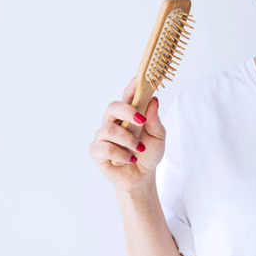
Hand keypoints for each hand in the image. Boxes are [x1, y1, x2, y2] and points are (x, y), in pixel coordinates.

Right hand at [89, 77, 166, 195]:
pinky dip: (121, 154)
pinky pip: (105, 148)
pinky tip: (131, 158)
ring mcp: (103, 136)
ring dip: (128, 139)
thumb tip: (153, 100)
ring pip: (109, 129)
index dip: (131, 86)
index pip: (128, 95)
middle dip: (127, 111)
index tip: (139, 79)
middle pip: (113, 107)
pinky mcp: (97, 151)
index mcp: (128, 114)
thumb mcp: (158, 136)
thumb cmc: (149, 153)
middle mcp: (113, 122)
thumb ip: (154, 120)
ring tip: (139, 148)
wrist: (142, 176)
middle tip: (141, 121)